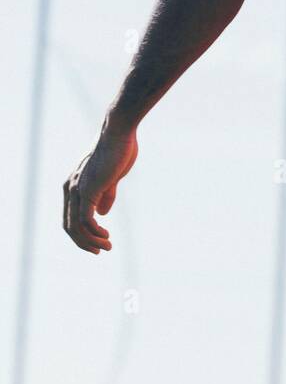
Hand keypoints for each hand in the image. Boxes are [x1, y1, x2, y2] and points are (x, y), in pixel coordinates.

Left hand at [63, 120, 138, 253]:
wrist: (119, 132)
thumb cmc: (118, 150)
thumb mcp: (111, 176)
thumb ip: (106, 194)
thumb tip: (102, 213)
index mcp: (73, 184)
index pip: (70, 217)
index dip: (82, 233)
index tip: (99, 240)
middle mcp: (70, 188)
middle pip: (69, 226)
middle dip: (83, 242)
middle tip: (100, 251)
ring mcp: (77, 190)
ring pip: (75, 227)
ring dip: (90, 242)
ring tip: (106, 247)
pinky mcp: (87, 190)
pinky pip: (86, 220)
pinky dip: (94, 233)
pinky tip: (106, 236)